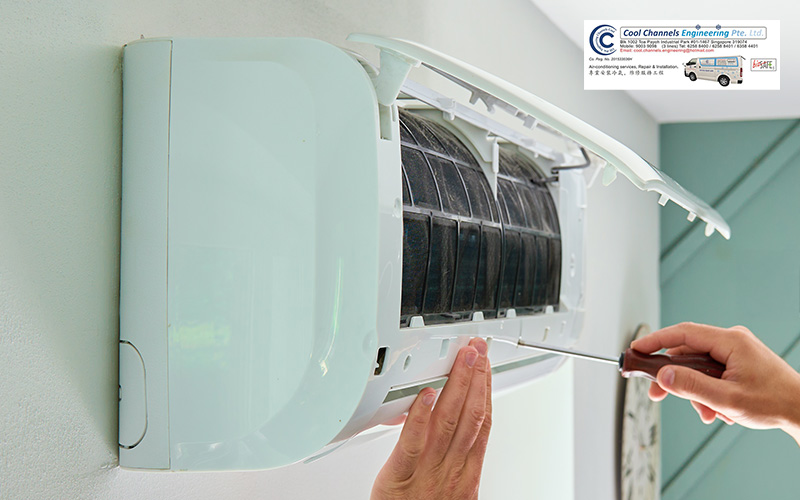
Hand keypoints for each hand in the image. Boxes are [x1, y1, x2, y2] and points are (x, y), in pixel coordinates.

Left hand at [371, 338, 491, 499]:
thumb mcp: (449, 487)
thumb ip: (451, 456)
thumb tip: (453, 426)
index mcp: (465, 472)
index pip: (482, 422)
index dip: (486, 389)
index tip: (486, 365)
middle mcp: (451, 469)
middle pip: (470, 416)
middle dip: (476, 378)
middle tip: (477, 349)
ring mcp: (427, 473)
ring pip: (449, 423)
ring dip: (457, 385)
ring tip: (462, 359)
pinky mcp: (398, 477)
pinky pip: (411, 443)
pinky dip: (420, 416)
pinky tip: (426, 394)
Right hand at [632, 322, 799, 442]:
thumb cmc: (775, 403)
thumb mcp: (727, 399)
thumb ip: (691, 386)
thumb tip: (663, 376)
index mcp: (731, 341)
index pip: (682, 333)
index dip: (655, 341)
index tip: (636, 350)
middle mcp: (732, 340)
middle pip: (687, 352)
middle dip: (675, 377)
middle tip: (657, 393)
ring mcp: (736, 351)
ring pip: (698, 366)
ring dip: (696, 390)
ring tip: (707, 412)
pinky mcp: (738, 361)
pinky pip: (711, 371)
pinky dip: (708, 390)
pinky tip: (717, 409)